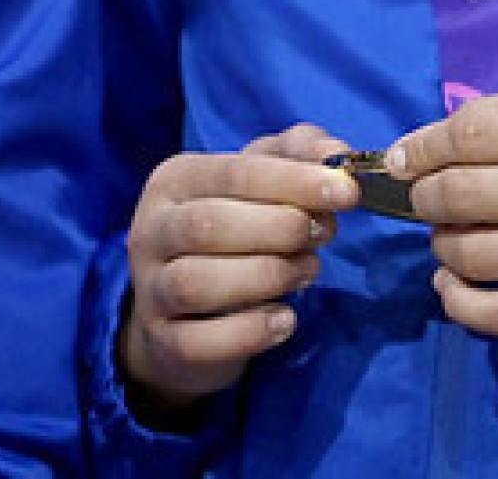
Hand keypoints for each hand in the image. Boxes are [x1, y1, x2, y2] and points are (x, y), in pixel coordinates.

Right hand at [121, 123, 356, 414]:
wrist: (189, 308)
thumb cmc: (239, 226)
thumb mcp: (265, 178)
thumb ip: (302, 154)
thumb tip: (337, 154)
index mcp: (175, 180)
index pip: (234, 173)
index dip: (294, 181)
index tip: (347, 192)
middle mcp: (151, 232)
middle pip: (207, 225)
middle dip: (280, 228)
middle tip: (324, 234)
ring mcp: (150, 292)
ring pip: (195, 283)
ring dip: (267, 276)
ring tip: (307, 270)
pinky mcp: (162, 343)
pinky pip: (198, 342)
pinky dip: (249, 332)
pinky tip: (285, 320)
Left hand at [383, 87, 497, 336]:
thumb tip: (421, 145)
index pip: (473, 131)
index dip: (424, 145)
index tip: (405, 159)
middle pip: (461, 193)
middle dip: (425, 196)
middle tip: (431, 198)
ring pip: (469, 254)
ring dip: (442, 245)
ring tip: (454, 236)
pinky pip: (495, 314)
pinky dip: (457, 302)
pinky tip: (452, 286)